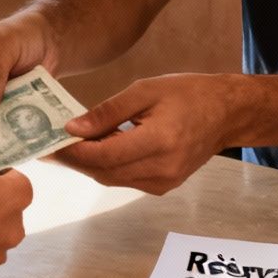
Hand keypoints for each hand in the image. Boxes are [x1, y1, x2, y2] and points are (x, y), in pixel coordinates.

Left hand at [53, 73, 243, 194]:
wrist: (227, 114)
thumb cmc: (188, 94)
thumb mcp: (145, 91)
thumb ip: (108, 112)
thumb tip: (73, 128)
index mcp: (159, 141)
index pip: (105, 155)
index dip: (74, 151)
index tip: (51, 142)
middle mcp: (162, 168)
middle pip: (104, 172)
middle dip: (76, 160)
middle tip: (52, 145)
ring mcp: (165, 182)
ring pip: (112, 179)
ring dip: (90, 164)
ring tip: (71, 145)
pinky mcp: (165, 186)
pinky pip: (126, 180)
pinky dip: (109, 167)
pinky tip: (100, 149)